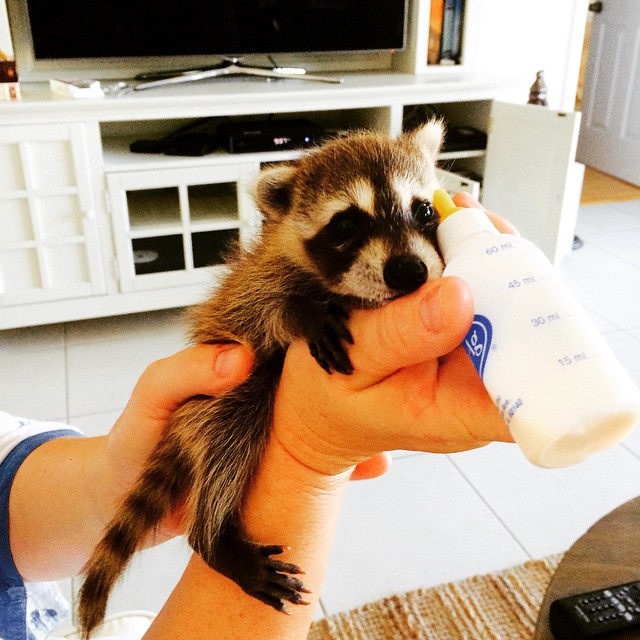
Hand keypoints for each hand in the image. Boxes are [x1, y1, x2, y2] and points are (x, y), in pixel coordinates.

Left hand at [100, 343, 386, 540]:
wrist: (125, 494)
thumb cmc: (136, 437)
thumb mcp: (153, 396)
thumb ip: (185, 373)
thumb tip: (240, 360)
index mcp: (238, 359)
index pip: (292, 333)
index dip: (326, 329)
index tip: (354, 339)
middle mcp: (263, 385)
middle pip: (321, 377)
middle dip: (359, 376)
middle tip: (388, 379)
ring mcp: (275, 425)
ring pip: (330, 418)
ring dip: (360, 420)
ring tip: (386, 428)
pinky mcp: (277, 462)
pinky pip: (320, 461)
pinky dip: (347, 465)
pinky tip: (371, 466)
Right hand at [273, 194, 514, 476]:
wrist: (318, 407)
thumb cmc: (328, 401)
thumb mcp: (349, 367)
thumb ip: (397, 336)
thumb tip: (457, 296)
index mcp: (464, 410)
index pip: (540, 388)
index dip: (545, 336)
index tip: (514, 284)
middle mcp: (481, 383)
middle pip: (531, 326)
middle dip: (509, 271)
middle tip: (466, 228)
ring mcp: (474, 357)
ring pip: (510, 300)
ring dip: (488, 256)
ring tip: (449, 222)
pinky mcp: (461, 335)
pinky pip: (482, 290)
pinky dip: (467, 258)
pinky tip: (444, 234)